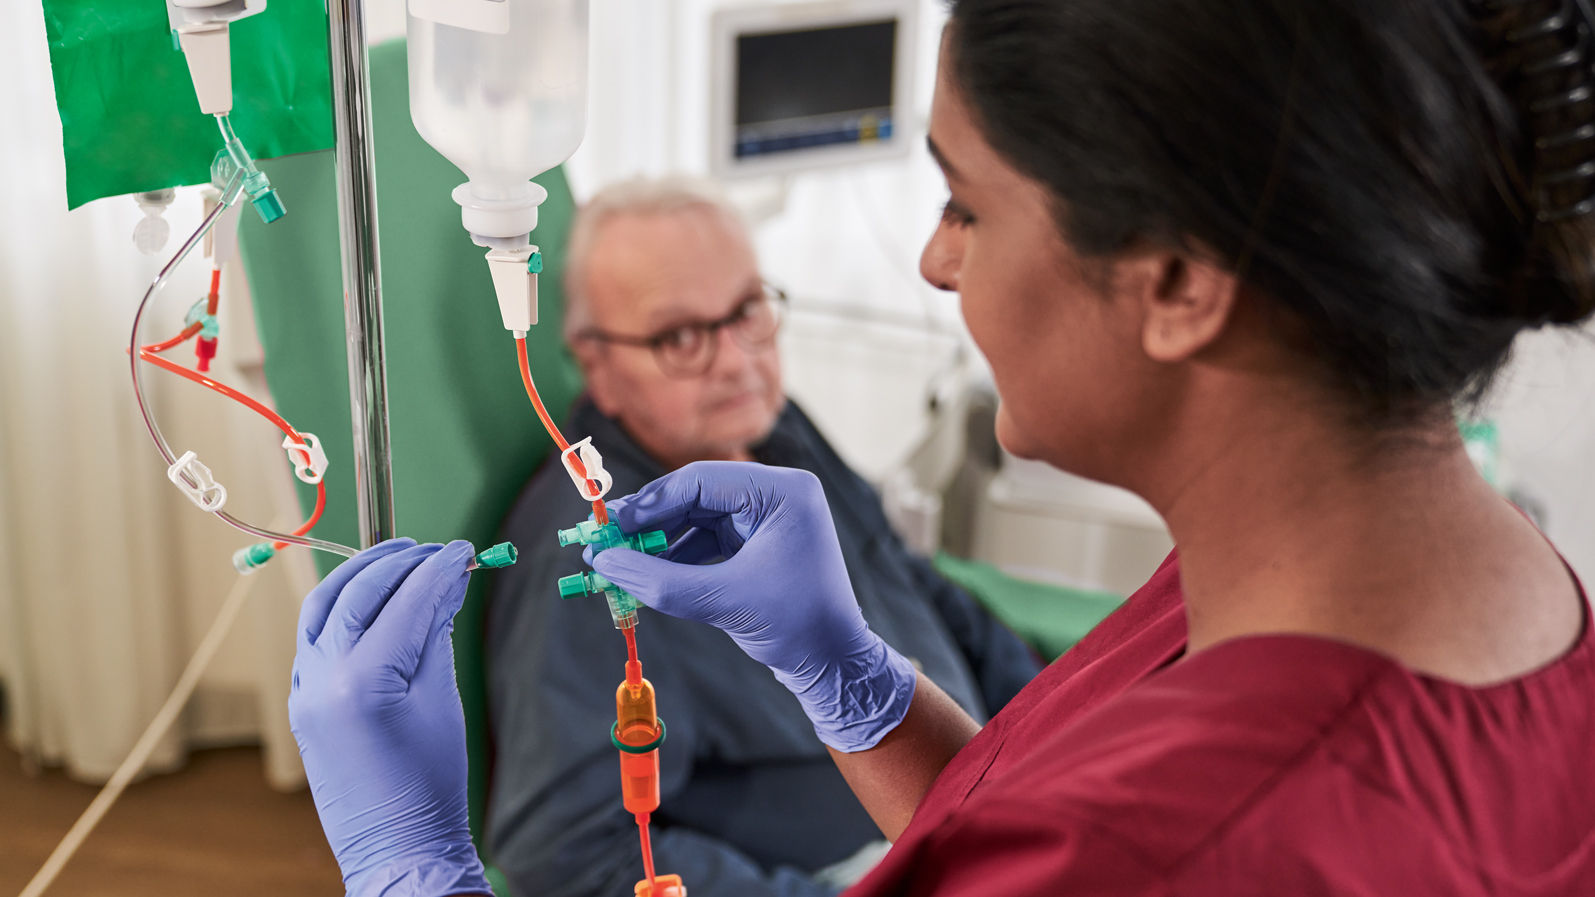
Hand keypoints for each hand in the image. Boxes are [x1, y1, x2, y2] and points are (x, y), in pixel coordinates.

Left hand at [289, 539, 491, 896]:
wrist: (397, 845)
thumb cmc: (429, 782)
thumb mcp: (442, 700)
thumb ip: (436, 634)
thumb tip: (445, 586)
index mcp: (363, 682)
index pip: (404, 601)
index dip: (437, 570)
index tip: (462, 552)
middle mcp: (322, 680)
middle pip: (357, 593)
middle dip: (399, 563)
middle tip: (436, 552)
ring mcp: (304, 691)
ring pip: (323, 607)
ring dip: (359, 575)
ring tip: (397, 558)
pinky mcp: (301, 701)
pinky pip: (313, 638)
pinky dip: (340, 608)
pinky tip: (370, 600)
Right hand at [590, 462, 915, 750]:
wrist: (835, 664)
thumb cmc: (796, 627)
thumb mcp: (723, 601)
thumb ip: (660, 580)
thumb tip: (605, 563)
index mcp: (783, 492)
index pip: (701, 480)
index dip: (651, 502)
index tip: (611, 525)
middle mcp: (778, 494)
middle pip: (697, 494)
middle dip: (651, 521)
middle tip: (606, 539)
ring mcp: (769, 516)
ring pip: (698, 516)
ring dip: (661, 539)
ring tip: (620, 559)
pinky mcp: (759, 540)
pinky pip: (709, 536)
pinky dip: (679, 554)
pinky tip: (648, 571)